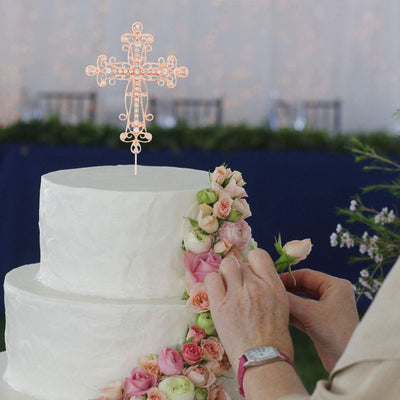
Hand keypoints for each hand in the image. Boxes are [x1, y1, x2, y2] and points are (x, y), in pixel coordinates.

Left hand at [204, 248, 292, 373]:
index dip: (251, 262)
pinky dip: (213, 283)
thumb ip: (267, 289)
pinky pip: (211, 279)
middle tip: (236, 287)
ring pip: (225, 266)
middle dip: (237, 272)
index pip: (259, 255)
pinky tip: (218, 295)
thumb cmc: (275, 340)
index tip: (249, 274)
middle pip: (239, 262)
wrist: (263, 362)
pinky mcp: (220, 305)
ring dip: (224, 275)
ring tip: (226, 290)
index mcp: (275, 286)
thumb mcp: (281, 307)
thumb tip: (253, 278)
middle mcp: (256, 286)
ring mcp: (237, 295)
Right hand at [280, 268, 358, 372]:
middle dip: (286, 290)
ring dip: (287, 302)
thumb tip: (270, 290)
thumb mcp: (309, 312)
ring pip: (301, 300)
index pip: (306, 274)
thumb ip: (289, 299)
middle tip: (268, 291)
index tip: (271, 280)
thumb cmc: (335, 332)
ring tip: (270, 302)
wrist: (348, 362)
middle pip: (302, 286)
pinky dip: (291, 313)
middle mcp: (331, 294)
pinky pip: (302, 313)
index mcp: (335, 285)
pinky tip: (277, 314)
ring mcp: (326, 309)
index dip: (287, 277)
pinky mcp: (320, 323)